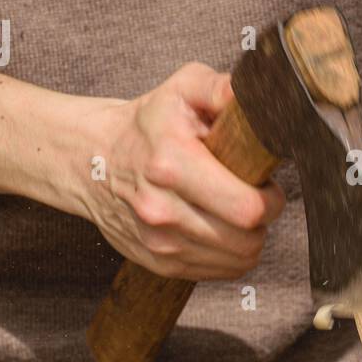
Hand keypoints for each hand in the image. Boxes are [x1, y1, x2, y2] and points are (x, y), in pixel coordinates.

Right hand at [83, 63, 284, 277]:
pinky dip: (228, 254)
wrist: (90, 159)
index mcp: (172, 165)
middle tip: (253, 195)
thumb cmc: (146, 124)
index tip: (265, 183)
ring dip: (248, 237)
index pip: (248, 208)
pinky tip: (217, 226)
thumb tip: (258, 99)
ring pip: (237, 260)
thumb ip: (222, 89)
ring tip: (234, 210)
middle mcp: (162, 210)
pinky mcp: (158, 263)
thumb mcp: (182, 89)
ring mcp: (159, 242)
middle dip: (262, 218)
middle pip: (247, 240)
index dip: (271, 199)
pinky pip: (217, 272)